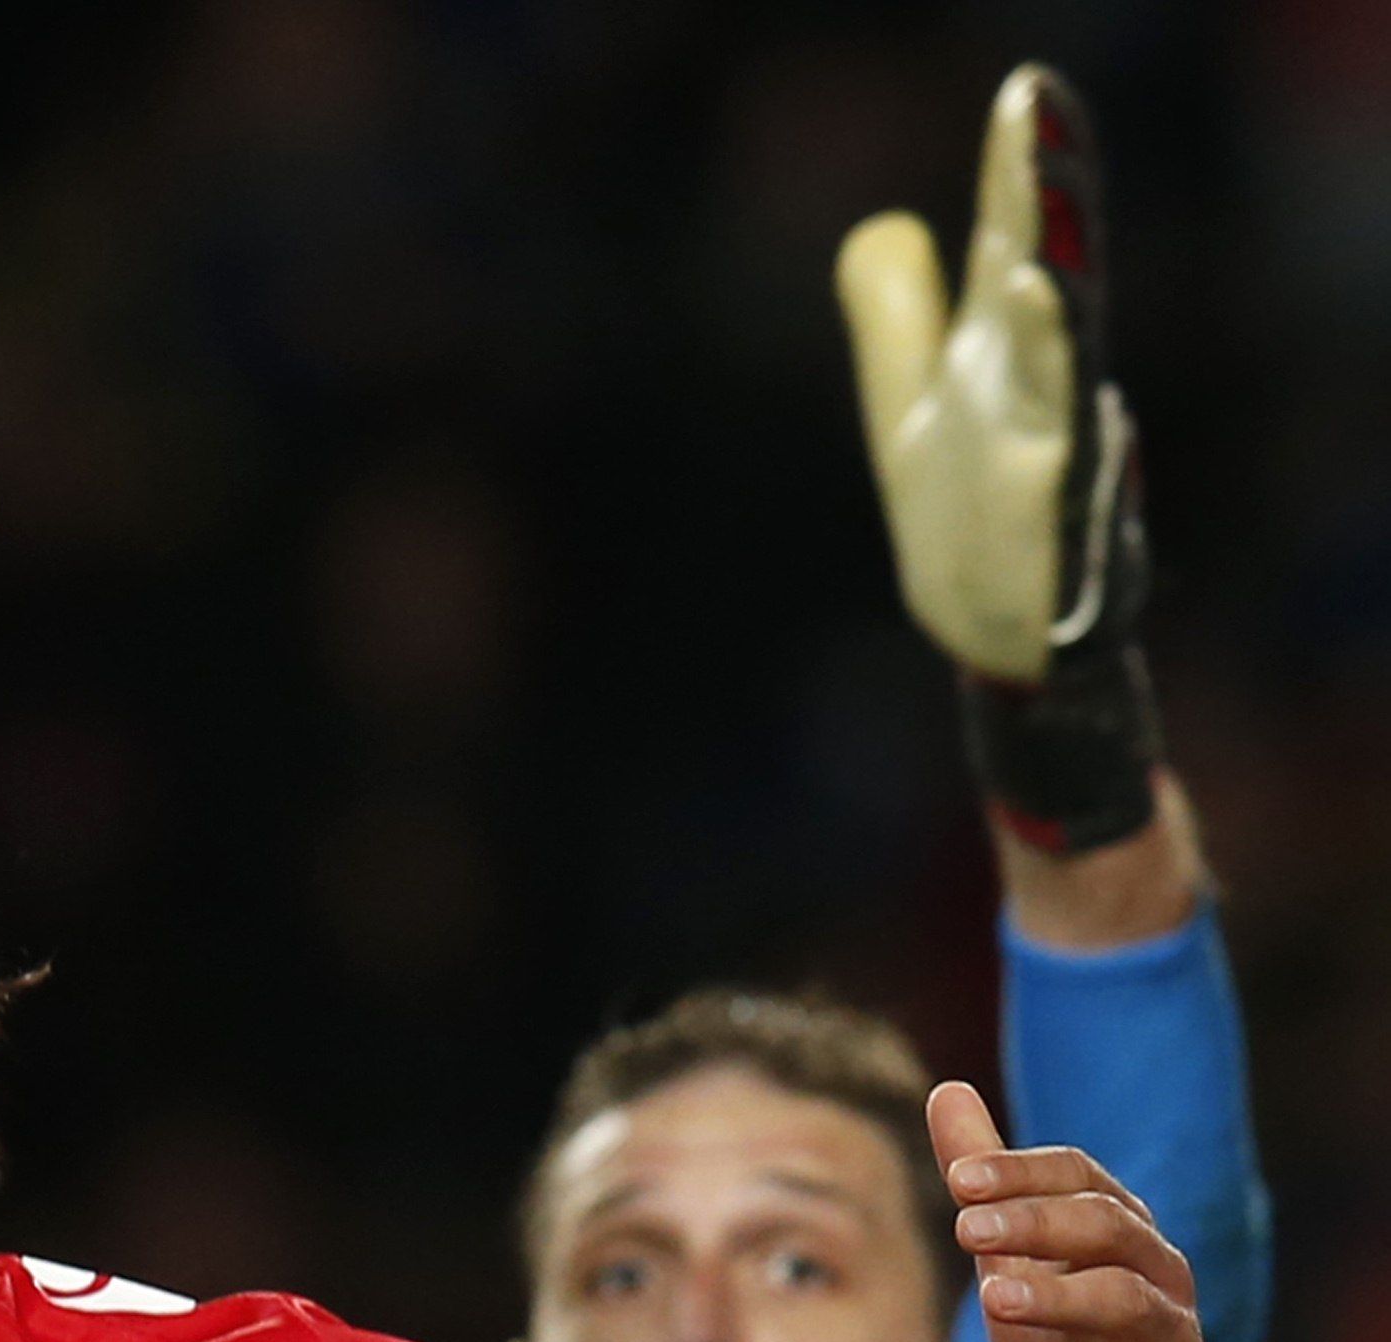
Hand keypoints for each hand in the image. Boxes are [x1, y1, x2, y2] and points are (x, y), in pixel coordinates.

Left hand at [839, 62, 1160, 852]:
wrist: (1005, 643)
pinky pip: (1061, 461)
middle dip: (1046, 198)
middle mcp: (1044, 386)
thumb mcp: (912, 402)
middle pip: (1049, 273)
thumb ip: (897, 315)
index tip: (1024, 95)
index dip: (1019, 170)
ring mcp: (1055, 451)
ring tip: (1039, 229)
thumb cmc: (972, 517)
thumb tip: (879, 224)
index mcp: (1010, 352)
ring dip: (1056, 289)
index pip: (1018, 241)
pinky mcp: (1051, 523)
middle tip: (1038, 114)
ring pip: (1065, 357)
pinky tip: (1043, 371)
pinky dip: (1053, 420)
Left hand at [931, 1082, 1211, 1341]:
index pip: (1082, 1179)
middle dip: (1038, 1223)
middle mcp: (1161, 1276)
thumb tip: (947, 1089)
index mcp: (1122, 1231)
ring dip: (1059, 1298)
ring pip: (1131, 1303)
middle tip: (963, 1228)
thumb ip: (989, 1185)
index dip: (1023, 1173)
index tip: (956, 1179)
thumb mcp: (1015, 1259)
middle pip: (1110, 1228)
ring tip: (989, 1298)